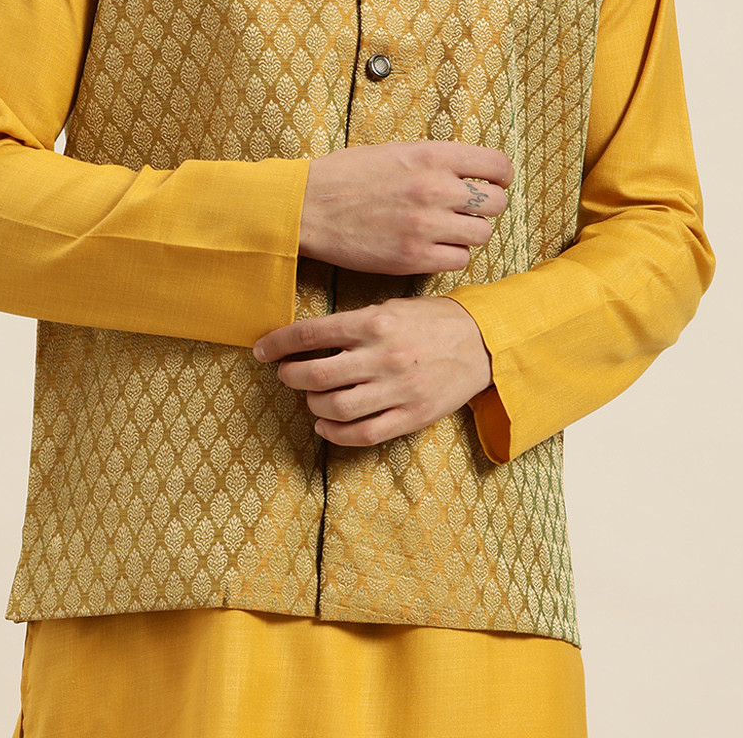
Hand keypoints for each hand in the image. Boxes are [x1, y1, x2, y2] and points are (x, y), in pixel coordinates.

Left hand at [253, 296, 492, 445]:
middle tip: (286, 373)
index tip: (262, 350)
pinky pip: (362, 434)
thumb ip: (353, 324)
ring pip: (335, 406)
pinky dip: (335, 433)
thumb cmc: (431, 320)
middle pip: (316, 374)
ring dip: (311, 404)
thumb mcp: (391, 308)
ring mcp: (397, 390)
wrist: (481, 342)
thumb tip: (308, 340)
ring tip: (310, 397)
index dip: (278, 343)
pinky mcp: (410, 416)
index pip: (310, 334)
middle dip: (290, 376)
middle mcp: (383, 356)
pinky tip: (325, 424)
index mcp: (375, 322)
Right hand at [298, 141, 512, 276]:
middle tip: (465, 210)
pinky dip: (450, 255)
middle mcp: (436, 189)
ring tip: (444, 230)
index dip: (499, 177)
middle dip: (484, 207)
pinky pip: (459, 260)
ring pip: (481, 235)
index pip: (497, 166)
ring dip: (468, 234)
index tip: (492, 183)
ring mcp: (426, 225)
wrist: (308, 207)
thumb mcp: (396, 151)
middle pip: (495, 203)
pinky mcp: (414, 257)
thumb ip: (435, 161)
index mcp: (433, 155)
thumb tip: (468, 172)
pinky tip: (431, 247)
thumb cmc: (346, 176)